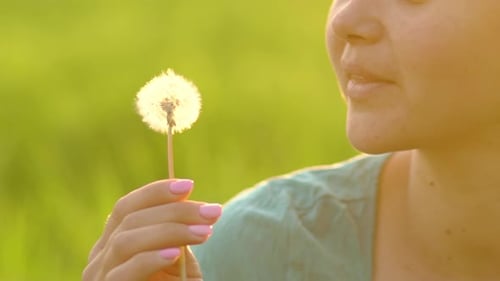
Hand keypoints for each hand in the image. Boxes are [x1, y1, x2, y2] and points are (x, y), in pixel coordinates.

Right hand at [82, 179, 221, 280]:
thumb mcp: (174, 261)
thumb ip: (173, 235)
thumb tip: (186, 198)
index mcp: (112, 244)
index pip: (126, 208)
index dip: (155, 193)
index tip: (188, 186)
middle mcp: (99, 259)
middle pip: (129, 220)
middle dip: (175, 211)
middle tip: (212, 212)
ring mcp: (100, 278)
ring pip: (126, 241)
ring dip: (170, 230)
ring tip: (205, 231)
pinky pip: (124, 272)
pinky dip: (150, 258)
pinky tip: (175, 252)